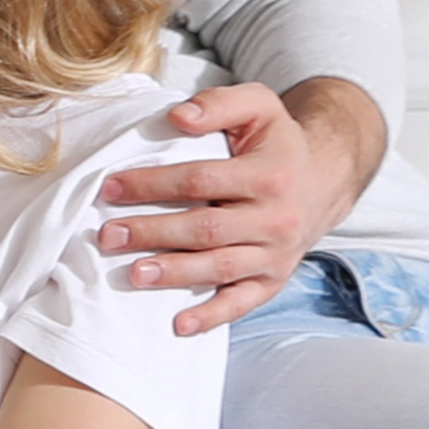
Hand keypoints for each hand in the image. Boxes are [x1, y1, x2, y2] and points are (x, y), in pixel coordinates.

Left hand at [97, 79, 364, 336]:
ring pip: (219, 269)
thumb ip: (220, 104)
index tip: (111, 187)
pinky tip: (178, 325)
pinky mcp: (273, 280)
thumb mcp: (258, 107)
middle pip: (205, 229)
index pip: (200, 180)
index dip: (153, 185)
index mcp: (269, 175)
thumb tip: (177, 117)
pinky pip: (241, 303)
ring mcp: (276, 255)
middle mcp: (276, 219)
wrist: (321, 181)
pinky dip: (211, 316)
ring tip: (132, 274)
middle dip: (153, 233)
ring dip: (174, 274)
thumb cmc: (276, 143)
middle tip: (107, 236)